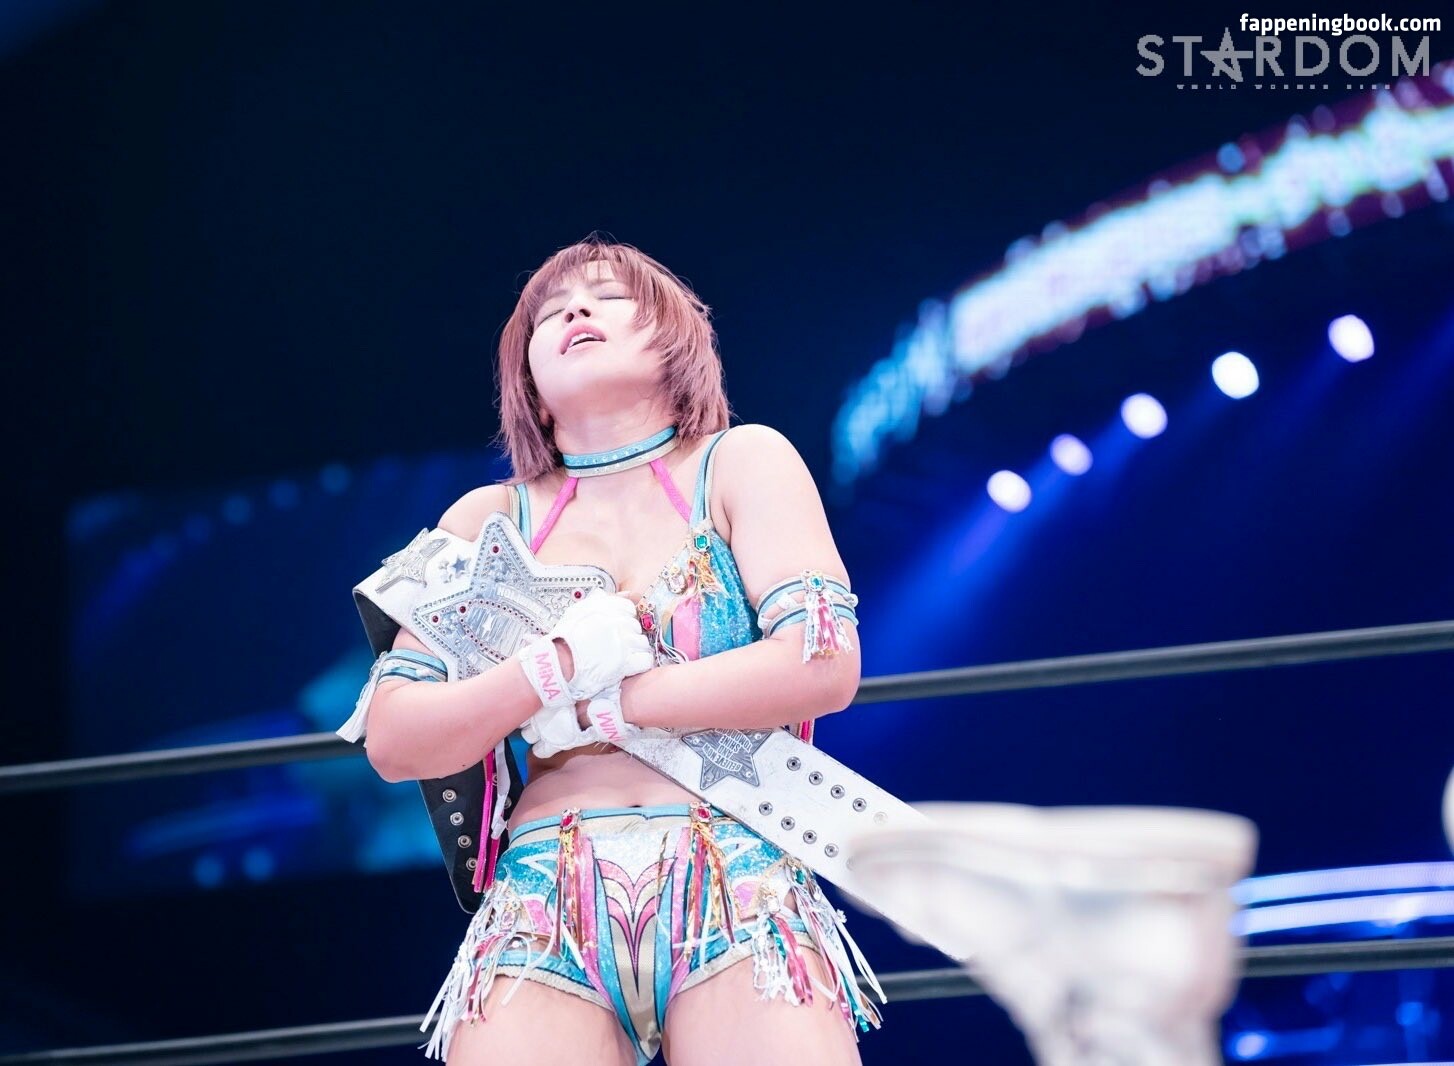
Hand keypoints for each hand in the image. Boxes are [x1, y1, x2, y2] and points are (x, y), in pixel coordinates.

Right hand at [517, 589, 652, 756]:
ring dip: (635, 651)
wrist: (557, 668)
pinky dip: (639, 665)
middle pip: (635, 627)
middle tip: (617, 647)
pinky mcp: (625, 662)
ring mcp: (622, 642)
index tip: (618, 628)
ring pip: (642, 643)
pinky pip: (645, 659)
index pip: (628, 608)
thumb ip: (600, 602)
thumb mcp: (576, 614)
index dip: (625, 619)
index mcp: (602, 608)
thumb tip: (626, 594)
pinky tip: (629, 668)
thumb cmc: (564, 643)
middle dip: (629, 637)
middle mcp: (614, 622)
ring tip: (622, 658)